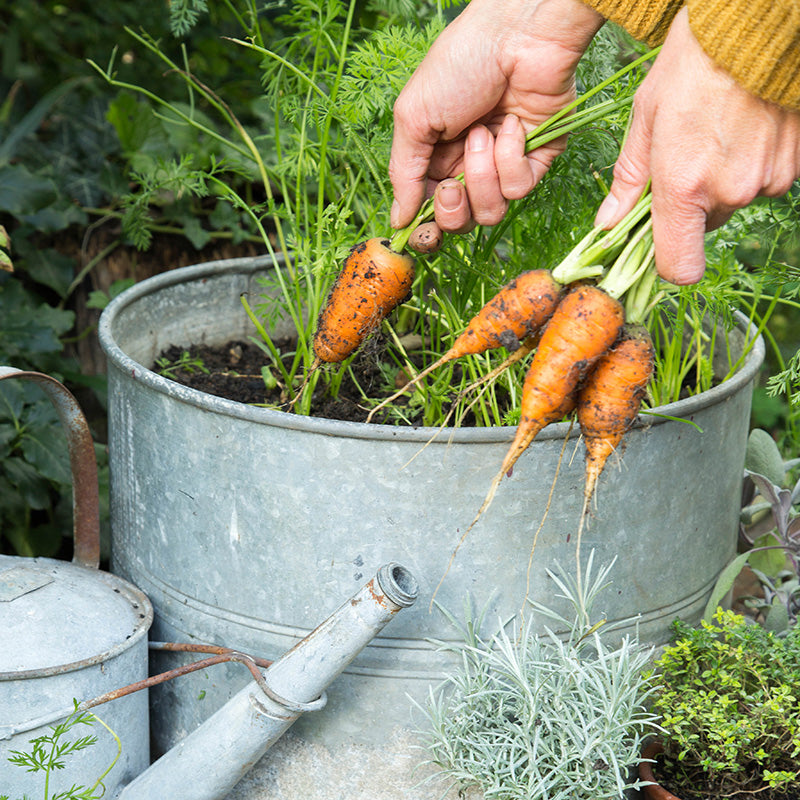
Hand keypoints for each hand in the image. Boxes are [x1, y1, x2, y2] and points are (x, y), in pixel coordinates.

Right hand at [389, 0, 603, 242]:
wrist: (516, 32)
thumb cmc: (460, 64)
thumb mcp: (414, 117)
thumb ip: (403, 174)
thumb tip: (398, 221)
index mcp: (435, 159)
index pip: (429, 212)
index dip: (427, 228)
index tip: (422, 232)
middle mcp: (469, 167)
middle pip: (460, 223)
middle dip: (453, 209)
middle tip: (452, 183)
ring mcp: (504, 165)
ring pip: (491, 212)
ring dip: (482, 175)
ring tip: (481, 133)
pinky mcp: (538, 159)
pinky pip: (520, 188)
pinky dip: (511, 158)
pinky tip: (511, 124)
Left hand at [594, 7, 799, 284]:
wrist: (755, 26)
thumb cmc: (692, 66)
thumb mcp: (644, 121)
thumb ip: (628, 181)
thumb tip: (607, 224)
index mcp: (684, 188)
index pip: (679, 267)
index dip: (666, 264)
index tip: (657, 246)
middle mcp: (728, 192)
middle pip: (702, 228)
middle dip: (689, 207)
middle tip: (683, 164)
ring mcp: (766, 179)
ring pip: (732, 203)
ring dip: (720, 184)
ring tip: (714, 137)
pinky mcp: (794, 164)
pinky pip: (763, 183)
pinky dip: (749, 167)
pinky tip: (741, 132)